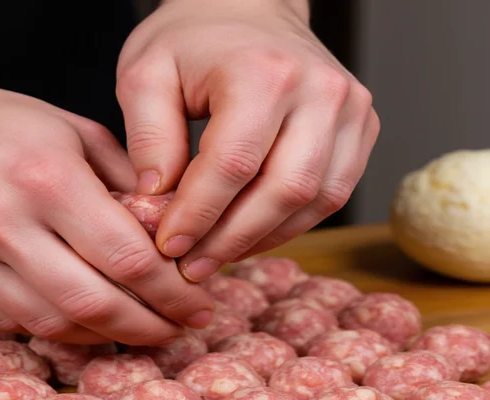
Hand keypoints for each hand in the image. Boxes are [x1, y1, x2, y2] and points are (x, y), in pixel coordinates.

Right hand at [0, 71, 214, 344]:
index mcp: (44, 174)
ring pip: (47, 323)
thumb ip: (123, 183)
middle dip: (146, 327)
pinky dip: (49, 328)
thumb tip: (171, 235)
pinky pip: (3, 321)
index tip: (197, 305)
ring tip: (133, 330)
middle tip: (176, 330)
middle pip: (91, 304)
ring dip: (101, 336)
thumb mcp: (69, 129)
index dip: (173, 292)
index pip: (127, 256)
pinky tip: (77, 322)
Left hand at [117, 0, 379, 280]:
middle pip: (283, 190)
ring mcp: (350, 109)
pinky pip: (331, 196)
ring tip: (214, 257)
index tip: (167, 247)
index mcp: (263, 71)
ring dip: (261, 239)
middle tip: (191, 268)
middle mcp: (320, 89)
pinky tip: (248, 235)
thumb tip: (154, 201)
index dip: (198, 215)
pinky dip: (289, 225)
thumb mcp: (145, 75)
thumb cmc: (191, 42)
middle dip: (231, 240)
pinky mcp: (360, 130)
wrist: (247, 9)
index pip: (233, 164)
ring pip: (315, 201)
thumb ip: (147, 136)